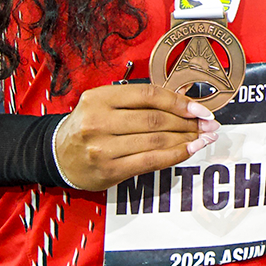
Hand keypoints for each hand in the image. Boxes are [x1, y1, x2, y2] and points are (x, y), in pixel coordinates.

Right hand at [55, 85, 216, 190]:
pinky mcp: (109, 170)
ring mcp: (102, 148)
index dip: (180, 101)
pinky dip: (175, 155)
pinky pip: (151, 161)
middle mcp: (98, 122)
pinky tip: (191, 149)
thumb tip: (186, 103)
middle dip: (189, 122)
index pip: (149, 95)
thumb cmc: (89, 125)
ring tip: (205, 136)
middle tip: (210, 123)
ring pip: (156, 141)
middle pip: (156, 120)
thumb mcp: (105, 104)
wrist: (56, 155)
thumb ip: (138, 101)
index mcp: (99, 98)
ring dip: (187, 139)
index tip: (201, 108)